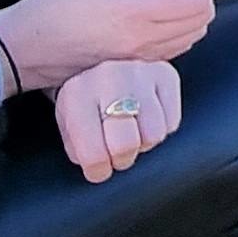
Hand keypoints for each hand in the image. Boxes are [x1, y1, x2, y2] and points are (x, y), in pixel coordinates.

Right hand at [0, 0, 212, 94]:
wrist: (26, 49)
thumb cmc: (54, 10)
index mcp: (136, 13)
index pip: (196, 0)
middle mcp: (145, 41)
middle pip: (201, 20)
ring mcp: (142, 59)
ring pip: (192, 37)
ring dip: (192, 13)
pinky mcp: (136, 68)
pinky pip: (175, 50)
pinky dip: (179, 31)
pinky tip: (160, 17)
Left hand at [54, 60, 182, 182]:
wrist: (97, 65)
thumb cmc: (82, 105)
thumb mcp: (66, 127)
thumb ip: (75, 149)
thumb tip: (99, 167)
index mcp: (76, 94)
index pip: (94, 152)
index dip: (98, 170)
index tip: (98, 169)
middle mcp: (109, 77)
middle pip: (126, 144)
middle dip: (122, 158)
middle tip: (116, 154)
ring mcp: (140, 73)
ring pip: (154, 134)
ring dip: (143, 142)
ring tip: (131, 133)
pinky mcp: (166, 74)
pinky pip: (171, 122)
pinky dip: (160, 128)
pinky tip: (145, 119)